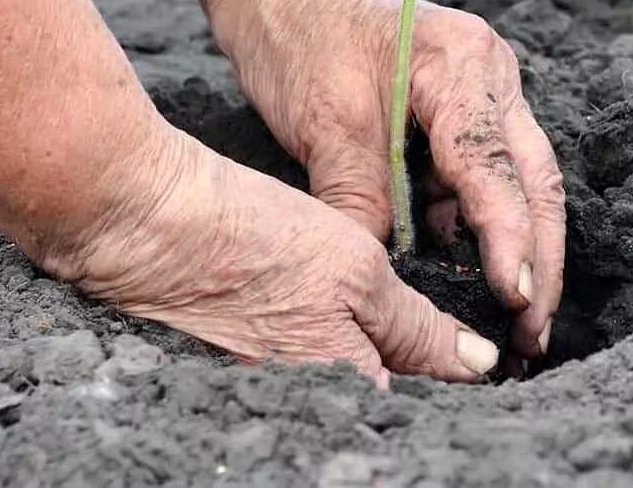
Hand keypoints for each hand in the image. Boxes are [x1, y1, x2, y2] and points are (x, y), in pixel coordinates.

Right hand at [41, 126, 501, 385]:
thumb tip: (478, 365)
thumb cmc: (253, 238)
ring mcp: (271, 394)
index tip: (488, 358)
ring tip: (401, 326)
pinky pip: (309, 374)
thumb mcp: (357, 270)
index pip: (421, 407)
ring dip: (379, 363)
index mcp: (343, 391)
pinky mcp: (245, 373)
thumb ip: (418, 327)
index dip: (457, 385)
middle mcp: (307, 409)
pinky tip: (334, 317)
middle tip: (451, 340)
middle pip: (383, 403)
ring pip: (348, 385)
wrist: (144, 224)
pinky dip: (333, 351)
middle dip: (419, 377)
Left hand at [205, 0, 564, 360]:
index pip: (496, 167)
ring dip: (522, 247)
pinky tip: (474, 274)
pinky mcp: (470, 109)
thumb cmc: (299, 39)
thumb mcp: (325, 128)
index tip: (516, 299)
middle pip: (537, 179)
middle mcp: (493, 74)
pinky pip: (488, 175)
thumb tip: (385, 281)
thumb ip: (362, 203)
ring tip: (516, 320)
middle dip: (541, 258)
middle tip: (534, 333)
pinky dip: (483, 224)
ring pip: (523, 181)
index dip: (510, 239)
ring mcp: (489, 90)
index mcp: (463, 65)